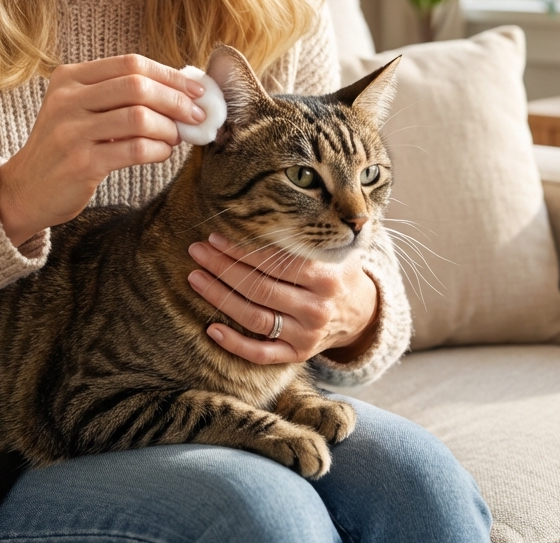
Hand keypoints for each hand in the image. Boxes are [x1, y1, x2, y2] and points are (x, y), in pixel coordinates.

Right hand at [0, 55, 206, 246]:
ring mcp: (71, 131)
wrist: (26, 189)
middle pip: (137, 86)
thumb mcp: (80, 109)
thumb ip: (119, 95)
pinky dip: (158, 150)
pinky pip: (134, 149)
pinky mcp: (81, 163)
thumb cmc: (65, 146)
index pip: (130, 63)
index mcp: (69, 77)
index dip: (169, 75)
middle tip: (196, 115)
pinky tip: (162, 153)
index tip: (196, 89)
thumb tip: (181, 90)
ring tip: (176, 137)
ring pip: (139, 117)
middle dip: (176, 100)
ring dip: (169, 128)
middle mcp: (67, 99)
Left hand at [186, 233, 379, 364]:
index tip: (215, 238)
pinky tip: (211, 329)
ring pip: (255, 318)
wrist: (363, 314)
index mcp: (324, 277)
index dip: (241, 250)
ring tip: (195, 278)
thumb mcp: (334, 249)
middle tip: (197, 252)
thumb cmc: (337, 272)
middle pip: (259, 288)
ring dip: (220, 298)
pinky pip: (262, 354)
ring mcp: (307, 336)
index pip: (274, 262)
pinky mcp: (298, 356)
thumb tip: (268, 204)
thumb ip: (309, 234)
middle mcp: (316, 308)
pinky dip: (235, 344)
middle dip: (223, 268)